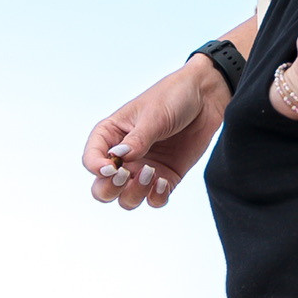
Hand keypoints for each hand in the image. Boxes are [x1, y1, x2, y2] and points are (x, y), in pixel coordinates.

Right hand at [81, 53, 234, 210]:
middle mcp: (123, 158)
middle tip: (125, 175)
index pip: (91, 160)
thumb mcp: (153, 115)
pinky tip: (164, 182)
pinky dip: (156, 197)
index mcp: (111, 136)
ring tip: (151, 173)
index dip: (96, 169)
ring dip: (135, 194)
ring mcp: (143, 170)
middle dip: (110, 189)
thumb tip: (116, 159)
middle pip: (103, 189)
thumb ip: (136, 140)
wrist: (206, 97)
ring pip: (126, 199)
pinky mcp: (165, 178)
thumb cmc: (173, 96)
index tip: (111, 168)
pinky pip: (154, 200)